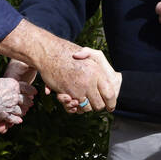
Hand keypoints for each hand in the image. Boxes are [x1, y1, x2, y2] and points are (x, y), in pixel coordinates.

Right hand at [0, 20, 116, 110]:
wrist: (49, 52)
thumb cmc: (69, 53)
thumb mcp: (88, 54)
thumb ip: (96, 62)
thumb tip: (102, 77)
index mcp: (98, 72)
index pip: (110, 94)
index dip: (111, 102)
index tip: (110, 107)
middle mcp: (90, 81)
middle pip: (99, 105)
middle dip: (97, 106)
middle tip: (94, 103)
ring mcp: (78, 89)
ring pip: (86, 108)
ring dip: (83, 107)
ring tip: (80, 100)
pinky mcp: (67, 93)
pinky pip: (72, 106)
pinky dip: (72, 107)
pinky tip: (70, 100)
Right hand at [0, 68, 37, 128]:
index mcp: (13, 85)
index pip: (26, 87)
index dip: (31, 90)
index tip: (34, 92)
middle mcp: (15, 96)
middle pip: (25, 100)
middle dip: (28, 102)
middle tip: (31, 103)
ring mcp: (11, 107)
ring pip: (21, 110)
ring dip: (23, 111)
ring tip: (24, 112)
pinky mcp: (6, 115)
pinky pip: (13, 118)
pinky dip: (16, 120)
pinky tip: (19, 121)